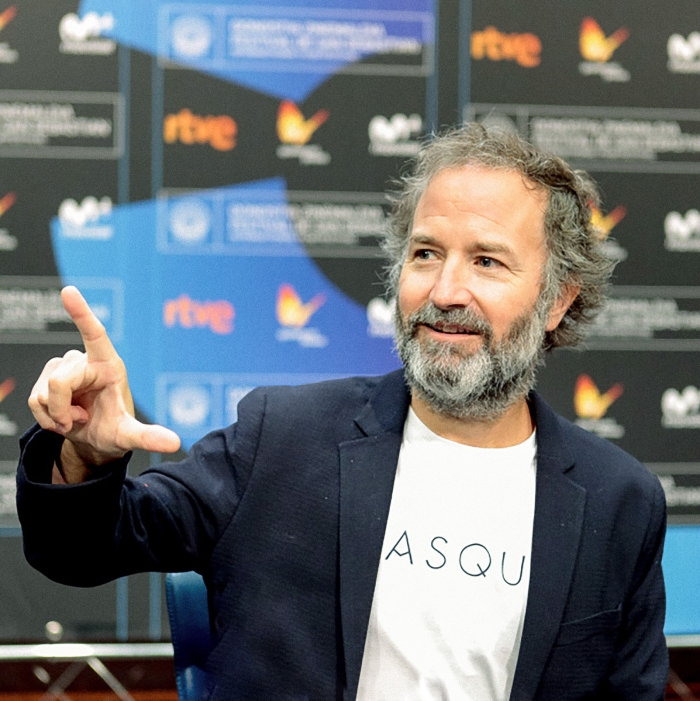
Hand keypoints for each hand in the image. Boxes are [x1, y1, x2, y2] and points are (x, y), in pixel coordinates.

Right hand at [28, 286, 180, 480]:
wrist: (95, 440)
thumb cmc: (115, 430)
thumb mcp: (130, 436)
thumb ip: (149, 438)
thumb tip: (174, 443)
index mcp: (109, 365)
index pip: (94, 334)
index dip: (81, 313)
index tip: (69, 291)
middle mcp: (86, 362)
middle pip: (57, 382)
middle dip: (61, 409)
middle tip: (78, 422)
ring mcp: (64, 368)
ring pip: (42, 393)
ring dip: (54, 415)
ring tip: (75, 419)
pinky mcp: (47, 378)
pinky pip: (33, 399)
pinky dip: (45, 417)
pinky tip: (62, 418)